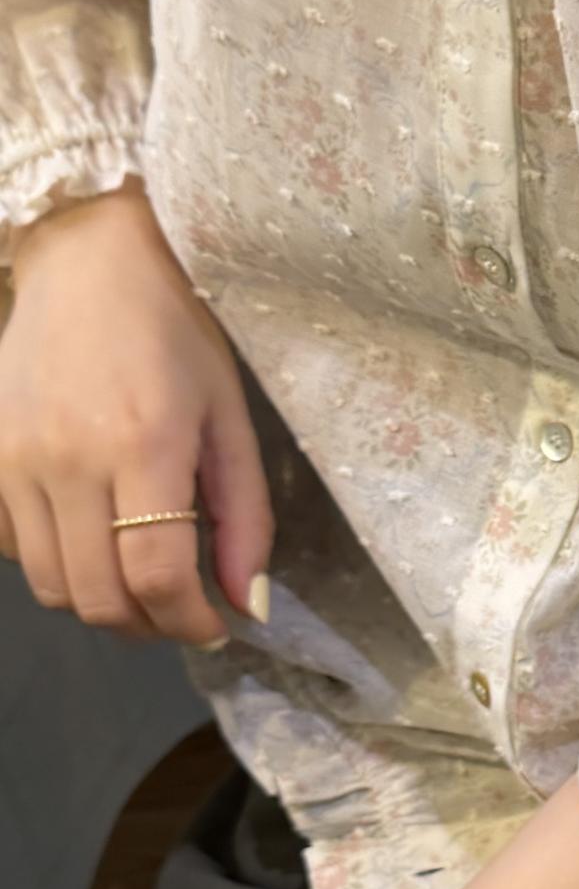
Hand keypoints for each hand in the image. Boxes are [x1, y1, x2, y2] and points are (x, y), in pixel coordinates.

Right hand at [0, 182, 272, 645]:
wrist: (87, 261)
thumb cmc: (175, 332)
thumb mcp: (231, 418)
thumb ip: (244, 516)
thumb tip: (246, 602)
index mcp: (143, 446)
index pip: (155, 576)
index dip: (188, 623)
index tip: (215, 628)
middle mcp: (69, 460)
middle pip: (97, 596)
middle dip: (148, 625)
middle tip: (182, 613)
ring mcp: (15, 460)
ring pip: (51, 584)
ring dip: (102, 603)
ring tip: (142, 582)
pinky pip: (13, 548)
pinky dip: (55, 565)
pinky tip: (90, 538)